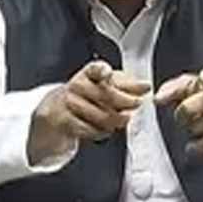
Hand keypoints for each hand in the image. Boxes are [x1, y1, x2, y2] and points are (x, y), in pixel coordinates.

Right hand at [29, 61, 149, 163]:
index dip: (102, 71)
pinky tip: (106, 129)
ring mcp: (70, 103)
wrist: (57, 111)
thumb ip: (127, 86)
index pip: (95, 69)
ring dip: (116, 121)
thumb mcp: (106, 86)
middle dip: (127, 101)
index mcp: (88, 73)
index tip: (107, 73)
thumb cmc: (87, 96)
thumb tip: (145, 86)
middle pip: (106, 95)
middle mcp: (77, 85)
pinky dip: (103, 132)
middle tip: (137, 103)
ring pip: (102, 116)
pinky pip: (91, 130)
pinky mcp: (65, 120)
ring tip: (122, 120)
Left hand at [155, 67, 202, 155]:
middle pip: (193, 107)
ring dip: (191, 129)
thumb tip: (158, 98)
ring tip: (194, 125)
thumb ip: (174, 88)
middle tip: (181, 115)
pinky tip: (192, 147)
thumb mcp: (195, 84)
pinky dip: (198, 146)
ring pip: (200, 126)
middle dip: (181, 114)